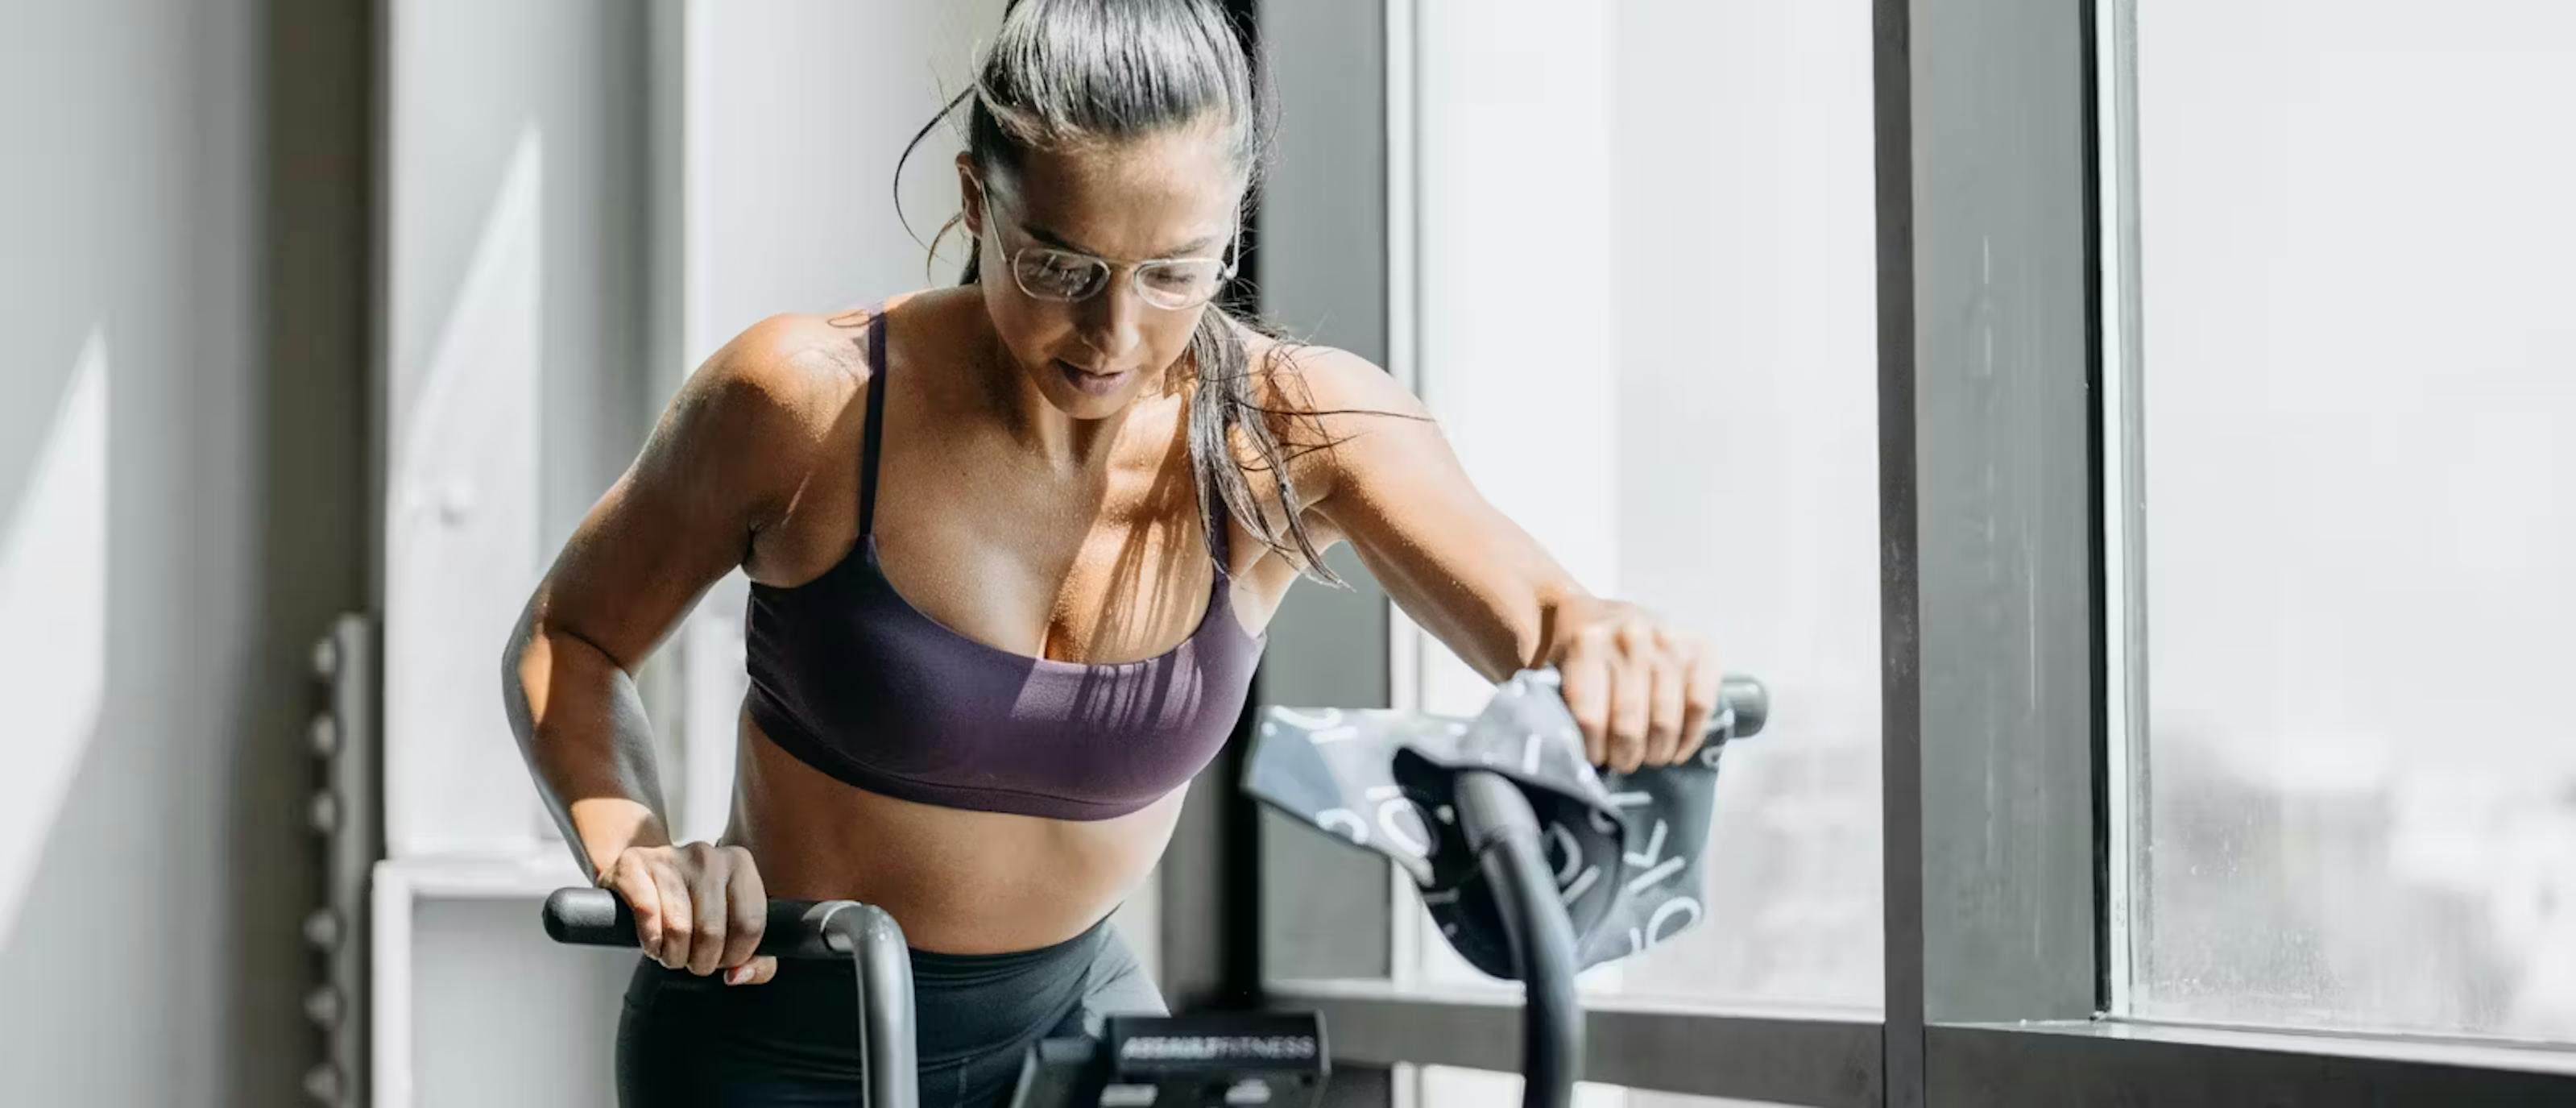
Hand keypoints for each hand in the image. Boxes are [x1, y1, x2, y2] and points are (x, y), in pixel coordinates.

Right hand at [599, 842, 776, 985]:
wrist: (642, 875)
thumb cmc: (693, 905)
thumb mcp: (733, 927)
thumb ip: (757, 961)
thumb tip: (737, 975)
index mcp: (740, 864)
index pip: (750, 925)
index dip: (735, 955)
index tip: (724, 959)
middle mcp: (708, 856)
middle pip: (713, 932)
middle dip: (701, 961)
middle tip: (693, 958)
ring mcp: (670, 858)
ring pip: (679, 929)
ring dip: (674, 956)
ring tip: (672, 951)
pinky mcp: (634, 865)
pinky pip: (647, 914)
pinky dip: (650, 941)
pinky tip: (653, 943)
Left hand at [1545, 598, 1722, 773]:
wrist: (1597, 612)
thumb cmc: (1574, 652)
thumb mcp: (1552, 667)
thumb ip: (1556, 702)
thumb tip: (1569, 752)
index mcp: (1587, 641)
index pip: (1589, 716)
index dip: (1592, 748)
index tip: (1593, 759)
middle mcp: (1630, 635)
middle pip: (1628, 722)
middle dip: (1625, 755)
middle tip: (1622, 763)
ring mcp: (1668, 638)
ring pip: (1665, 718)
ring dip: (1656, 751)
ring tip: (1647, 758)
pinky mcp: (1699, 647)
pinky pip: (1700, 704)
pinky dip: (1690, 735)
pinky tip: (1676, 750)